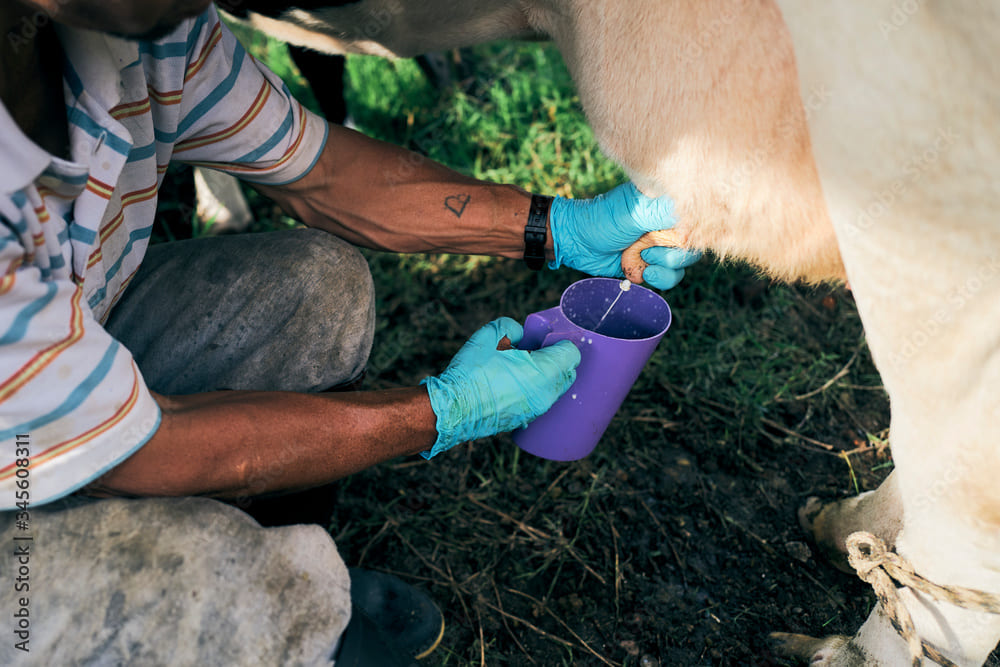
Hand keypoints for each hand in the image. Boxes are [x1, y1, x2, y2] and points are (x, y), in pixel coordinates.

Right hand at [421, 318, 580, 457]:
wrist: (453, 409)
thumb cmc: (472, 372)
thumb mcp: (489, 335)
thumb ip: (511, 327)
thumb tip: (520, 335)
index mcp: (544, 371)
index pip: (572, 353)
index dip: (560, 342)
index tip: (545, 340)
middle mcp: (546, 393)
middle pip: (568, 373)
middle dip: (556, 360)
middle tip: (534, 351)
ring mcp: (537, 409)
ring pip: (554, 388)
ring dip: (545, 376)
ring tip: (520, 368)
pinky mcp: (525, 420)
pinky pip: (539, 401)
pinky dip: (533, 391)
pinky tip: (511, 384)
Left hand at [549, 181, 701, 288]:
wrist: (576, 242)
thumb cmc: (602, 220)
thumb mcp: (635, 212)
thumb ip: (665, 212)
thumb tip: (694, 213)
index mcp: (666, 204)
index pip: (697, 219)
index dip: (692, 233)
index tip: (676, 238)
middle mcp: (667, 224)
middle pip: (693, 246)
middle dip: (673, 255)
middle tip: (648, 251)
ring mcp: (660, 246)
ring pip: (683, 264)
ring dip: (665, 268)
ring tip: (642, 261)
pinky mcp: (651, 264)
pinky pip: (669, 277)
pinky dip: (656, 278)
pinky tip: (639, 272)